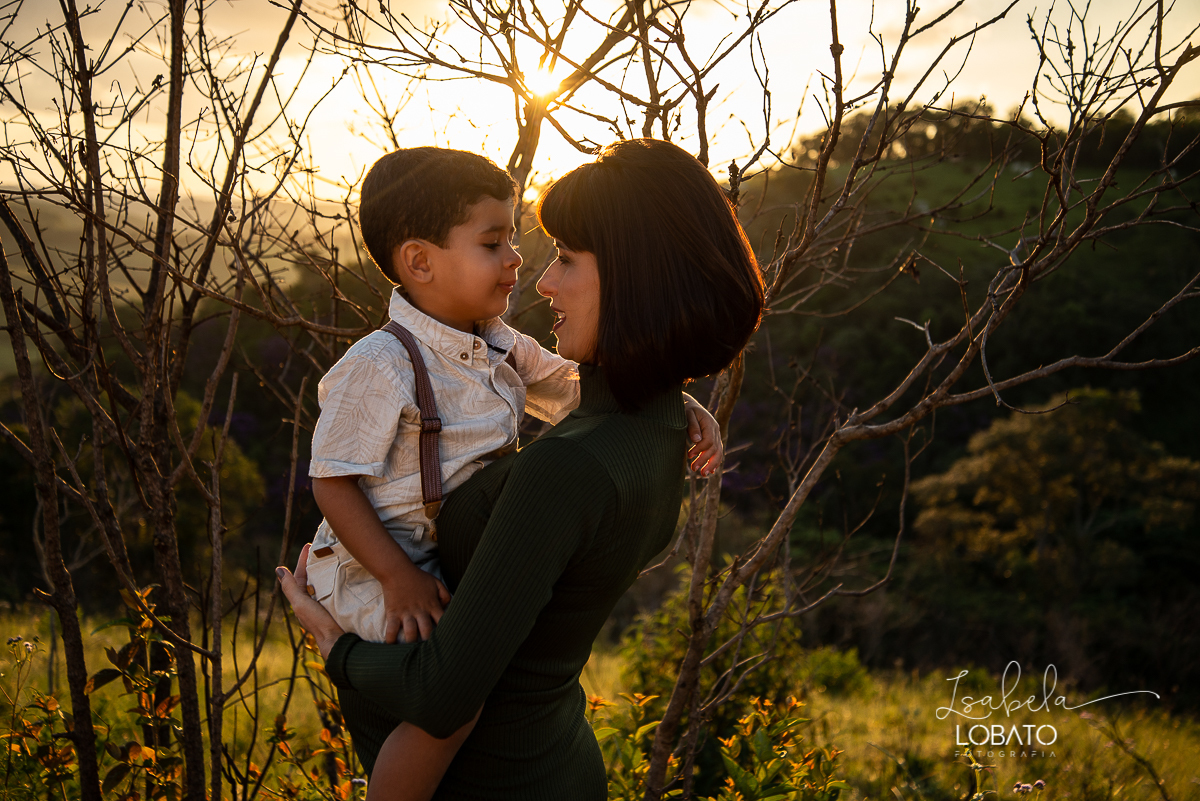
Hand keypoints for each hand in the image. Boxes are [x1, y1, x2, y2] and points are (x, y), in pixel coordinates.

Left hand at [277, 543, 343, 659]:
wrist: (339, 642)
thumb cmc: (318, 623)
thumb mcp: (301, 604)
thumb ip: (290, 588)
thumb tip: (278, 569)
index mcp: (302, 600)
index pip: (300, 575)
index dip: (302, 560)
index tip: (309, 545)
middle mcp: (314, 601)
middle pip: (313, 577)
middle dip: (317, 562)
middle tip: (325, 547)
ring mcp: (327, 604)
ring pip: (326, 582)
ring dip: (329, 569)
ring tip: (337, 556)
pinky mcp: (341, 606)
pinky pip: (338, 588)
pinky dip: (340, 578)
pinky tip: (347, 573)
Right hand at [381, 563, 452, 643]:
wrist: (397, 570)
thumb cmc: (418, 577)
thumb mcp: (436, 583)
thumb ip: (445, 595)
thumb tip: (448, 608)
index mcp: (432, 605)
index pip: (442, 621)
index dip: (445, 631)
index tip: (445, 639)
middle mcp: (420, 611)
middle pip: (427, 631)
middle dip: (428, 642)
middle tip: (428, 650)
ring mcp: (406, 613)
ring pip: (411, 633)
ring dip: (411, 642)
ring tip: (411, 650)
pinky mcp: (393, 613)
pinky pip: (391, 629)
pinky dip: (391, 639)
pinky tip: (391, 645)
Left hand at [683, 394, 722, 476]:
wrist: (689, 405)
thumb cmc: (685, 409)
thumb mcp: (686, 414)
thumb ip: (692, 426)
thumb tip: (697, 440)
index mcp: (709, 423)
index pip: (709, 441)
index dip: (700, 450)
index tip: (689, 455)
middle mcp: (716, 429)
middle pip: (715, 448)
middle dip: (705, 460)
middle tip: (694, 469)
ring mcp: (716, 434)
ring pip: (718, 452)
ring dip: (711, 464)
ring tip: (703, 474)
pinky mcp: (714, 438)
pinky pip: (717, 452)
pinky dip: (715, 462)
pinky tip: (710, 471)